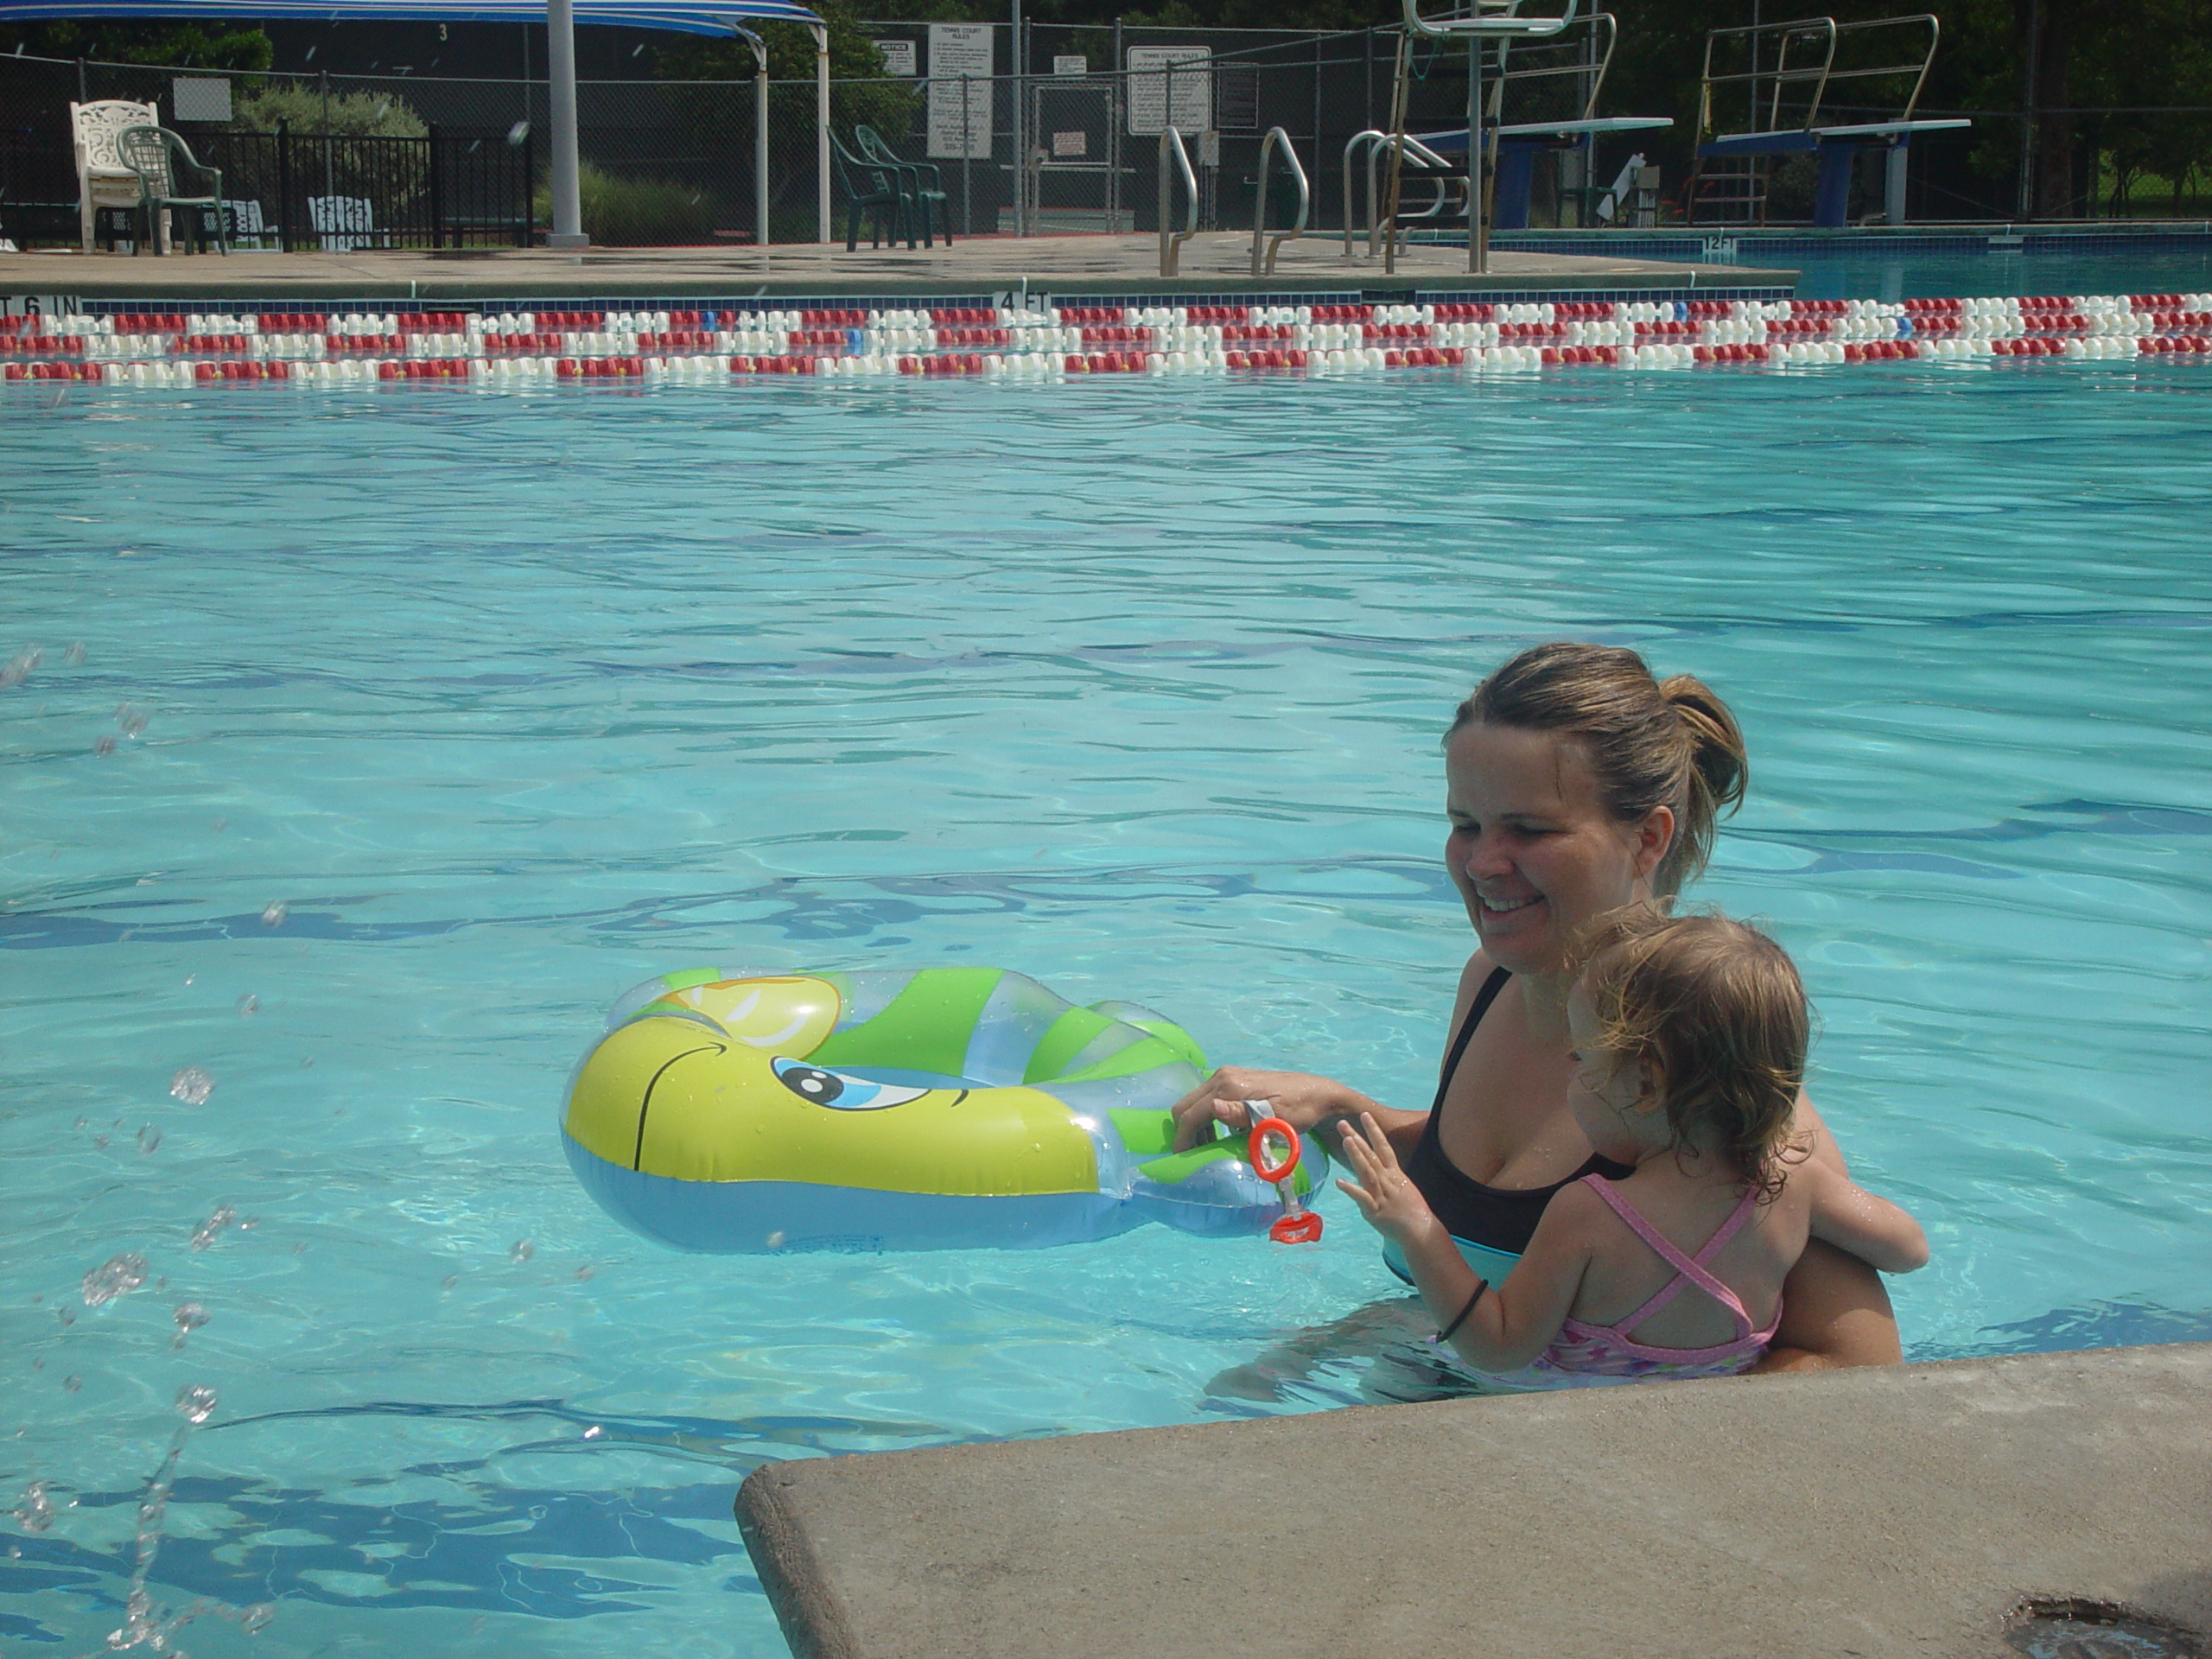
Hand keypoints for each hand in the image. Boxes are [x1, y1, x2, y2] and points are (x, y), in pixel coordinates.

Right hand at [1168, 1068, 1347, 1151]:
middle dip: (1185, 1132)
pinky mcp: (1234, 1080)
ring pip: (1194, 1103)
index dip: (1183, 1139)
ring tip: (1207, 1149)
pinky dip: (1205, 1119)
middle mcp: (1223, 1077)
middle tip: (1193, 1156)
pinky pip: (1207, 1099)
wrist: (1319, 1094)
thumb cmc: (1301, 1110)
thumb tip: (1213, 1108)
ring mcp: (1228, 1076)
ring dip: (1195, 1127)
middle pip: (1186, 1105)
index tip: (1183, 1160)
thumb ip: (1242, 1115)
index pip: (1191, 1114)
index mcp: (1229, 1086)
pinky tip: (1220, 1135)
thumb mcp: (1275, 1118)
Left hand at [1334, 1112, 1445, 1249]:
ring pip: (1367, 1171)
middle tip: (1342, 1123)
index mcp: (1394, 1174)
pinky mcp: (1375, 1211)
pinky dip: (1352, 1189)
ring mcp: (1381, 1194)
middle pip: (1371, 1155)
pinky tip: (1339, 1182)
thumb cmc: (1411, 1209)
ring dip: (1357, 1156)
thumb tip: (1377, 1166)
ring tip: (1346, 1140)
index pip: (1384, 1147)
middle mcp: (1387, 1180)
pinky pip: (1362, 1198)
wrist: (1420, 1230)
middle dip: (1357, 1138)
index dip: (1374, 1130)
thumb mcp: (1402, 1186)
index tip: (1365, 1114)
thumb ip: (1389, 1175)